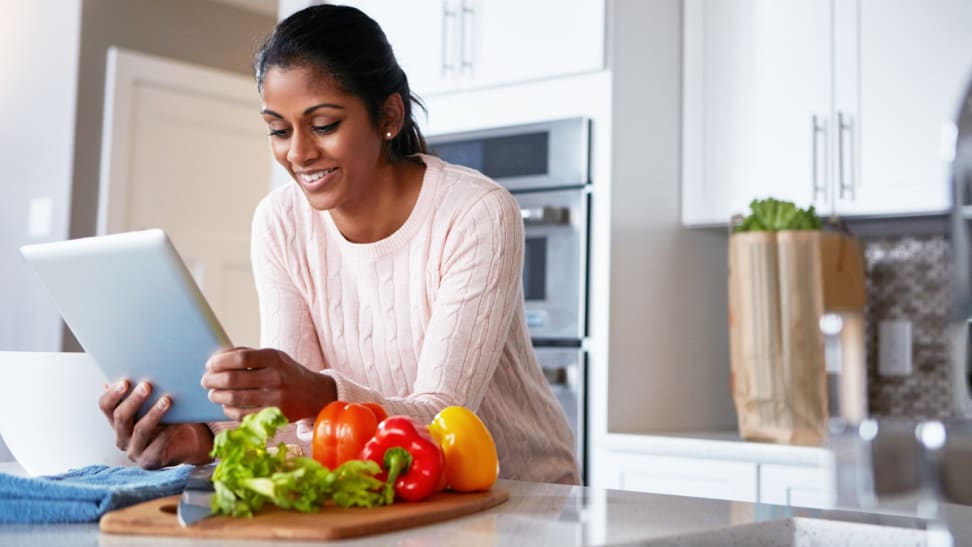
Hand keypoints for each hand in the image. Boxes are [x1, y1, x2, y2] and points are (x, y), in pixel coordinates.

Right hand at [98, 379, 212, 468]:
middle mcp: (122, 437)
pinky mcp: (150, 461)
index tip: (125, 381)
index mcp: (118, 420)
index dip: (112, 394)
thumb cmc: (169, 418)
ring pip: (139, 431)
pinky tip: (177, 422)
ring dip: (153, 414)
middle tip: (147, 386)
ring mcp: (134, 451)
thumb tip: (130, 369)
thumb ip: (141, 390)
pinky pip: (156, 446)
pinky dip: (167, 433)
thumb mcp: (153, 403)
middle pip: (120, 417)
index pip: (105, 406)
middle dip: (133, 400)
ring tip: (167, 400)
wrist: (187, 441)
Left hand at [201, 347, 335, 421]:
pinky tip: (226, 406)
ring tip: (213, 394)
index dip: (220, 362)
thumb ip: (248, 354)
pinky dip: (229, 411)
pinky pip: (243, 414)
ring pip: (235, 398)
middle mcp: (275, 377)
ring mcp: (275, 397)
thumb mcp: (274, 357)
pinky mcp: (274, 414)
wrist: (314, 394)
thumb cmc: (287, 373)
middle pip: (233, 379)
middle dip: (213, 380)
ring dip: (217, 396)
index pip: (240, 358)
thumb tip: (218, 357)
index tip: (210, 364)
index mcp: (274, 358)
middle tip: (206, 381)